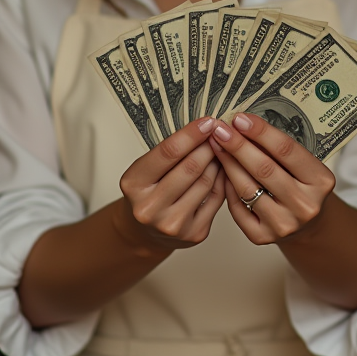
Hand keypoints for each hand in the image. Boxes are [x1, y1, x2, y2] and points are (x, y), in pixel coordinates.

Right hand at [116, 117, 225, 254]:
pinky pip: (216, 198)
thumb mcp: (145, 169)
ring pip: (207, 182)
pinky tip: (222, 170)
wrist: (144, 232)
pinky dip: (222, 180)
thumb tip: (205, 128)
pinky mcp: (194, 234)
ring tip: (220, 150)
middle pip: (191, 167)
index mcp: (133, 185)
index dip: (191, 134)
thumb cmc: (147, 193)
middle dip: (209, 146)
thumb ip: (170, 151)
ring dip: (217, 161)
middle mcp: (150, 208)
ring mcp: (173, 224)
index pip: (168, 152)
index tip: (208, 121)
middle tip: (219, 133)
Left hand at [209, 113, 335, 244]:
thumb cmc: (301, 186)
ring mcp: (284, 224)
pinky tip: (221, 170)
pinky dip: (227, 187)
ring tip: (215, 145)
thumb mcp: (301, 165)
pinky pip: (237, 208)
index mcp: (321, 181)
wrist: (307, 225)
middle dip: (238, 145)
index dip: (261, 132)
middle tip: (220, 128)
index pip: (287, 150)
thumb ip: (277, 148)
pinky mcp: (263, 237)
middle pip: (264, 169)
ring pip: (246, 188)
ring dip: (227, 163)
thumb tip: (241, 124)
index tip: (240, 118)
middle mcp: (305, 206)